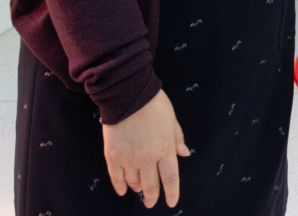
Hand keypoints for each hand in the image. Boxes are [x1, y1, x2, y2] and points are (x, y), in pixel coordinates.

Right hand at [102, 89, 189, 208]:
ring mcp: (129, 158)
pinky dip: (120, 186)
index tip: (172, 202)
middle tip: (152, 203)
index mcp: (165, 148)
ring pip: (134, 182)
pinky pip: (116, 177)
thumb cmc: (153, 104)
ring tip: (139, 190)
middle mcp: (148, 157)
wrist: (128, 94)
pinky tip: (123, 190)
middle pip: (151, 185)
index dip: (172, 192)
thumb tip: (184, 154)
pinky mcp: (113, 156)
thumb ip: (177, 139)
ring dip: (138, 188)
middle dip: (152, 196)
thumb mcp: (172, 119)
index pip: (170, 178)